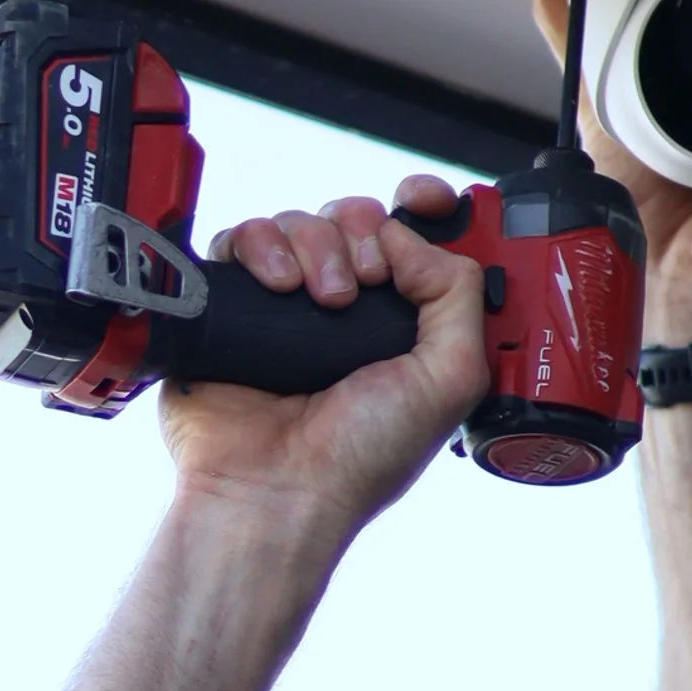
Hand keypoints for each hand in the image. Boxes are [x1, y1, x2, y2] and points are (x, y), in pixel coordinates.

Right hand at [159, 185, 488, 545]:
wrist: (276, 490)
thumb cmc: (360, 457)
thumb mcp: (452, 379)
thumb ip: (458, 294)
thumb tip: (411, 236)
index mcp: (402, 325)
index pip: (413, 238)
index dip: (420, 207)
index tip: (420, 200)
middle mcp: (346, 312)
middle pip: (355, 219)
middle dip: (364, 235)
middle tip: (363, 283)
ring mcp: (287, 307)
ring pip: (301, 224)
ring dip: (316, 246)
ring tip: (320, 301)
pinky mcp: (232, 305)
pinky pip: (242, 240)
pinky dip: (263, 249)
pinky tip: (278, 287)